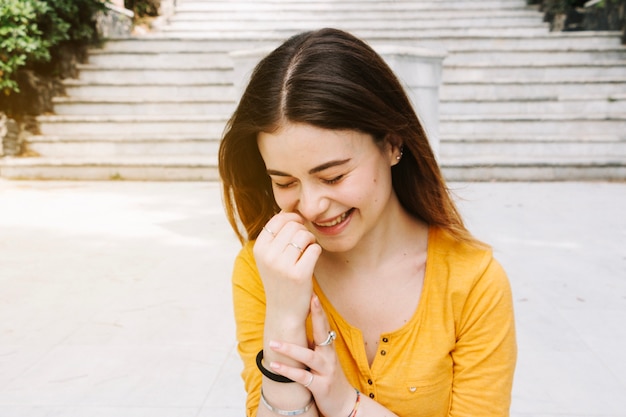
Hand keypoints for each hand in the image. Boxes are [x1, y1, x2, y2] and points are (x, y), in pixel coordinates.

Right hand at [254, 212, 321, 322]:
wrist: (284, 311)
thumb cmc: (280, 280)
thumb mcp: (269, 257)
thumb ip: (275, 236)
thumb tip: (288, 210)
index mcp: (259, 249)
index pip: (277, 219)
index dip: (291, 218)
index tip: (298, 225)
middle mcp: (268, 256)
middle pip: (293, 225)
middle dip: (303, 229)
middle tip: (305, 241)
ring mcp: (283, 266)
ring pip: (304, 235)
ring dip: (311, 239)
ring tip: (308, 248)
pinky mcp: (299, 275)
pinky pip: (314, 248)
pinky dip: (316, 250)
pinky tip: (312, 258)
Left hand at [267, 295, 355, 416]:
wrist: (343, 404)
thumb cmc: (328, 377)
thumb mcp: (323, 359)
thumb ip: (313, 344)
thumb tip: (295, 326)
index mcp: (328, 348)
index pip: (324, 324)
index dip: (318, 308)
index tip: (312, 292)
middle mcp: (329, 356)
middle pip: (323, 332)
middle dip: (317, 315)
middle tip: (309, 298)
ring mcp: (326, 371)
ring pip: (308, 356)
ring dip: (289, 349)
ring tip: (273, 342)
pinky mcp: (321, 386)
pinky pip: (302, 377)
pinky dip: (288, 371)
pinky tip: (274, 365)